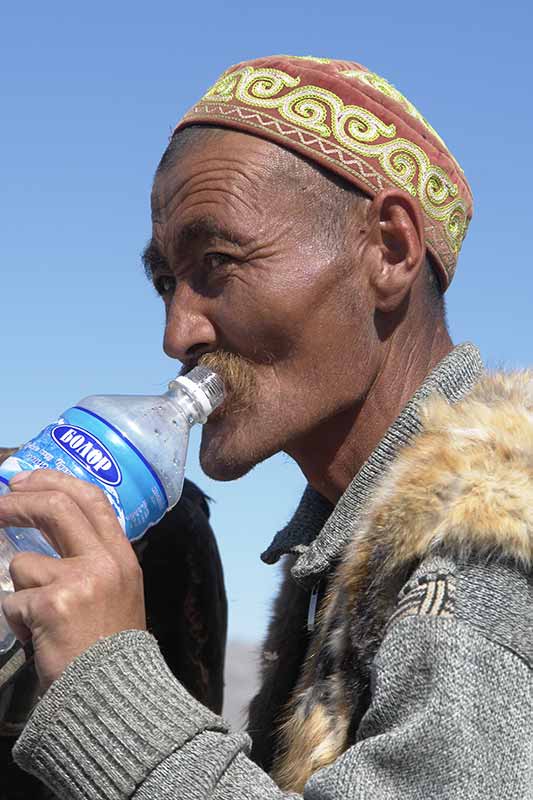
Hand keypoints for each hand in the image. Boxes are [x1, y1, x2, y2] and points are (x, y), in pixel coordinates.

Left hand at [0, 470, 145, 691]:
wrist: (113, 695)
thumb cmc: (109, 648)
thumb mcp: (117, 592)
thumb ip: (91, 561)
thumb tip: (43, 540)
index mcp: (122, 556)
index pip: (92, 499)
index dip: (56, 481)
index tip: (27, 479)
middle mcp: (104, 561)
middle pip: (57, 508)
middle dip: (19, 503)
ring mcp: (79, 580)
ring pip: (23, 565)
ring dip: (22, 593)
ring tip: (45, 623)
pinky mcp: (51, 604)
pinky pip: (13, 601)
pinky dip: (19, 622)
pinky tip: (42, 640)